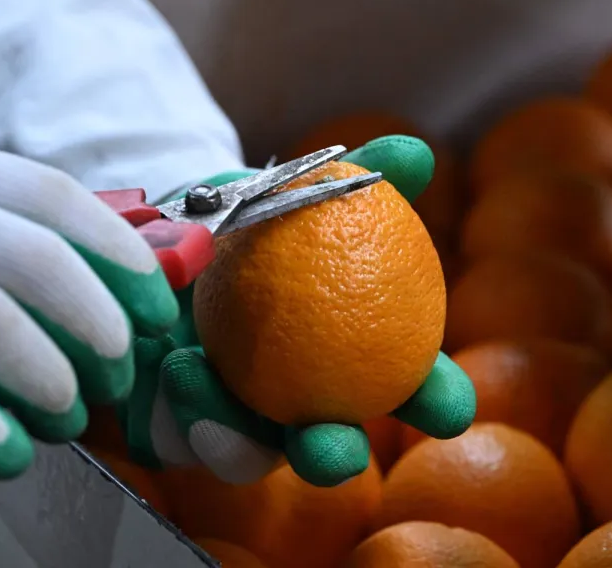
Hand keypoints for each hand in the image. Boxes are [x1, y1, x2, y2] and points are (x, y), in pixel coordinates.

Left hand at [119, 136, 475, 486]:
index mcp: (353, 352)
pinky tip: (175, 364)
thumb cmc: (247, 216)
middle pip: (330, 448)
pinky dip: (181, 404)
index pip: (412, 388)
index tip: (446, 409)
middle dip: (335, 458)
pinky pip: (181, 433)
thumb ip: (345, 178)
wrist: (164, 232)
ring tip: (196, 372)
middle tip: (331, 449)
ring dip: (230, 432)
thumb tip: (416, 152)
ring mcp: (238, 418)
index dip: (438, 403)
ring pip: (244, 452)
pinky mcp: (177, 426)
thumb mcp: (284, 188)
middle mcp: (301, 401)